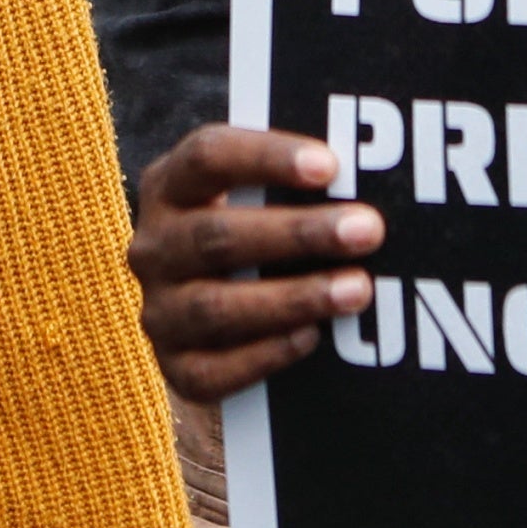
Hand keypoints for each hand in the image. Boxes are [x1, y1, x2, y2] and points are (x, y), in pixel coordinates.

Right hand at [130, 126, 382, 401]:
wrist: (215, 314)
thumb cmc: (257, 233)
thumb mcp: (258, 195)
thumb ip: (298, 183)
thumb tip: (373, 175)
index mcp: (169, 185)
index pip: (207, 157)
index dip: (267, 157)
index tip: (330, 166)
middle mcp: (153, 248)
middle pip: (217, 236)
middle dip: (298, 233)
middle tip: (366, 231)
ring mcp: (158, 311)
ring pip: (217, 306)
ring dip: (293, 298)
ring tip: (358, 289)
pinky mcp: (174, 368)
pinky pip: (213, 371)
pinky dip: (265, 354)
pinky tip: (312, 337)